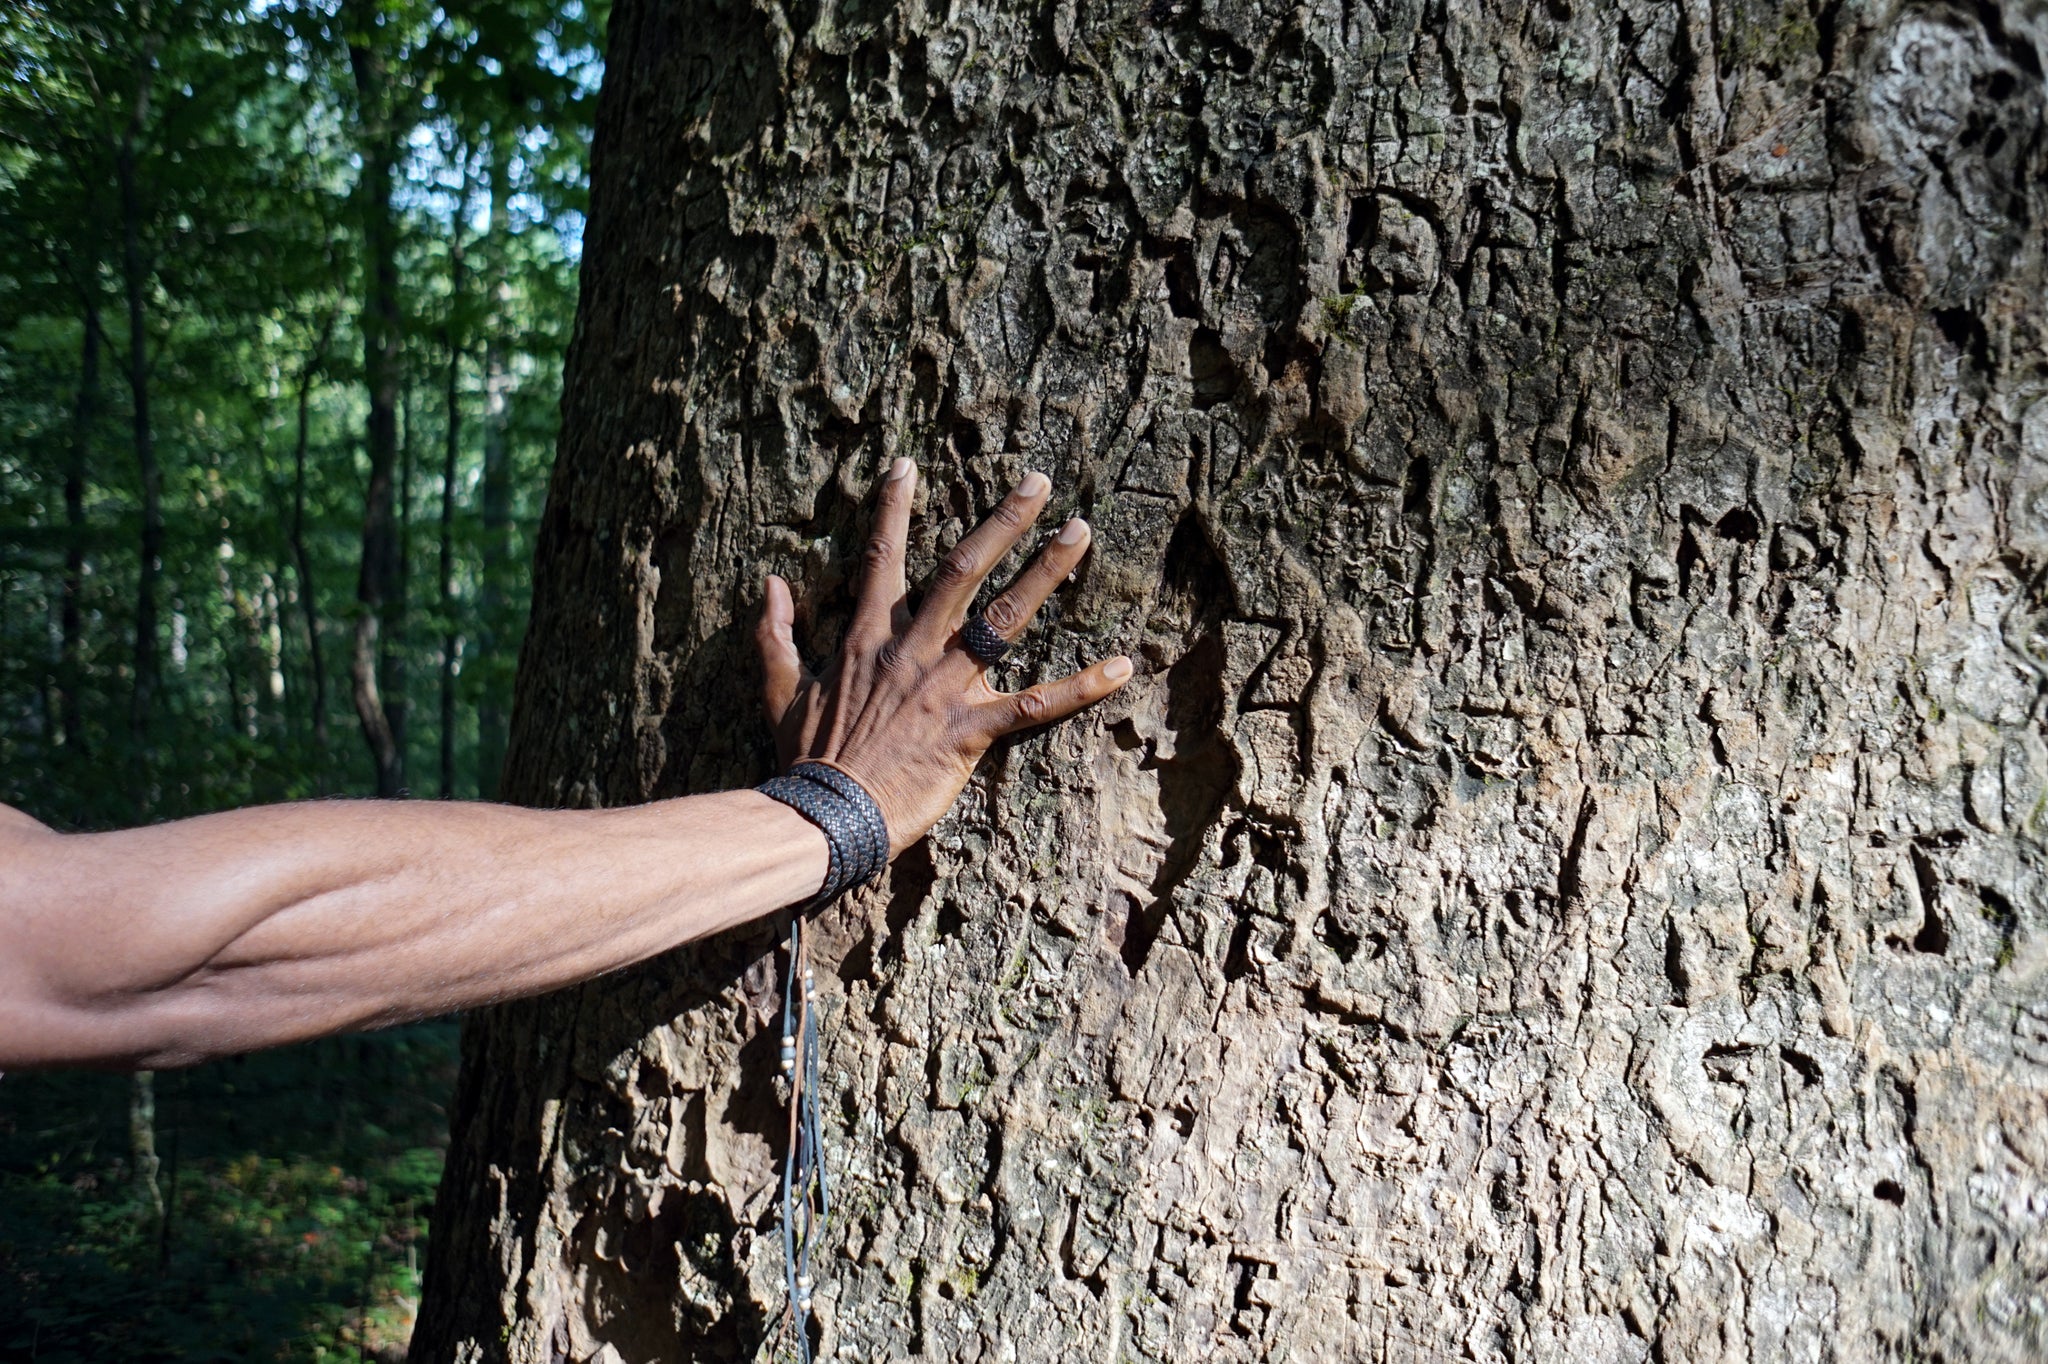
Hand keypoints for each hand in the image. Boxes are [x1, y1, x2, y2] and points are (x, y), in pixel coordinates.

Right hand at [755, 460, 1131, 856]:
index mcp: (868, 639)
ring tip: (1078, 531)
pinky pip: (1035, 705)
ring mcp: (945, 688)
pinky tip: (1121, 667)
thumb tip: (768, 586)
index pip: (881, 559)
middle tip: (1038, 481)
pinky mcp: (971, 731)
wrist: (824, 816)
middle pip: (962, 571)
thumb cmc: (805, 760)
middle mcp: (912, 651)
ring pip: (1003, 619)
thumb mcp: (778, 691)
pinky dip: (1081, 687)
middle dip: (1002, 522)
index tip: (907, 465)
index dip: (893, 509)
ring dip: (1045, 572)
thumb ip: (776, 635)